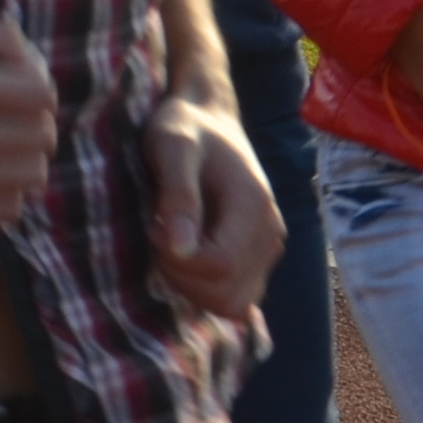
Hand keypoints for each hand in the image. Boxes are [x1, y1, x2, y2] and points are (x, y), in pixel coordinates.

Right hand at [0, 12, 60, 227]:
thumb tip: (40, 64)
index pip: (42, 95)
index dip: (43, 92)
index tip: (26, 94)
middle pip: (43, 138)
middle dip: (39, 125)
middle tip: (19, 123)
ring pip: (32, 177)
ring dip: (28, 161)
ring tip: (7, 151)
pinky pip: (7, 210)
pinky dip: (9, 193)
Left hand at [143, 94, 283, 319]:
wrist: (207, 119)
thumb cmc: (185, 127)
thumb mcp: (172, 148)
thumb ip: (178, 194)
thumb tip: (180, 248)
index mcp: (254, 208)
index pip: (218, 266)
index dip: (176, 259)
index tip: (152, 228)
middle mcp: (270, 235)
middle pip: (226, 295)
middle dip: (182, 277)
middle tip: (159, 237)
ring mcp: (267, 250)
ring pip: (232, 303)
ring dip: (192, 287)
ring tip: (172, 245)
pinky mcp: (257, 258)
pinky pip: (236, 297)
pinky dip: (207, 290)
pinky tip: (186, 258)